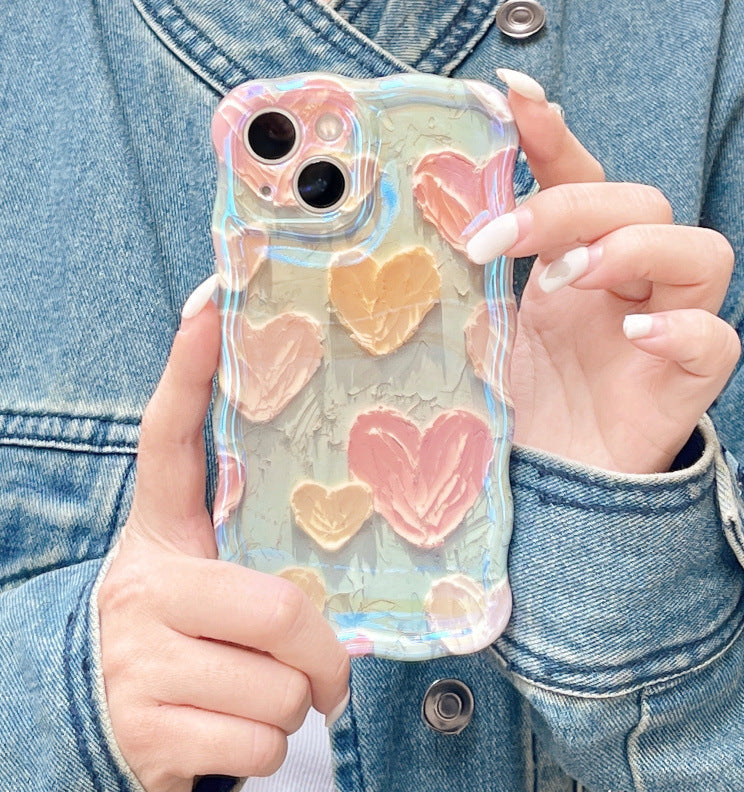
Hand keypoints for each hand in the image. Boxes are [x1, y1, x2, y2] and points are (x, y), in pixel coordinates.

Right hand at [98, 279, 349, 791]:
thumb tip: (333, 538)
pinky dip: (268, 747)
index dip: (189, 373)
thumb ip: (257, 558)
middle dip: (323, 654)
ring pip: (280, 690)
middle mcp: (143, 588)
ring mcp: (139, 663)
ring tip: (263, 694)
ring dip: (295, 702)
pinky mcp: (147, 732)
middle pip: (281, 612)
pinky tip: (233, 730)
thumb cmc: (185, 635)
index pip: (169, 443)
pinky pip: (259, 743)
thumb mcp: (208, 584)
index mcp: (161, 537)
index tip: (209, 304)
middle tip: (327, 664)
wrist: (102, 720)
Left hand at [468, 70, 740, 473]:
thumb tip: (427, 218)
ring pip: (700, 251)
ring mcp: (665, 327)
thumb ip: (475, 275)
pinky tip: (631, 336)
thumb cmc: (520, 397)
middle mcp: (628, 284)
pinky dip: (680, 330)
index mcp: (578, 261)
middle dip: (570, 207)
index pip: (582, 179)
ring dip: (630, 250)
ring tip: (564, 280)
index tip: (513, 98)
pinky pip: (714, 339)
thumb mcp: (486, 324)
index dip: (553, 136)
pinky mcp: (686, 380)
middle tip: (498, 240)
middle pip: (641, 203)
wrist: (547, 477)